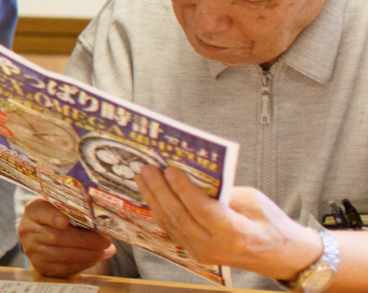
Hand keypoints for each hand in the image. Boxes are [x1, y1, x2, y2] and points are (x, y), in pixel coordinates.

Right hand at [18, 197, 114, 276]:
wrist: (42, 232)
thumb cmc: (57, 216)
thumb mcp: (60, 206)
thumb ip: (75, 210)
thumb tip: (101, 223)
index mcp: (33, 211)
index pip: (42, 212)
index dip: (53, 217)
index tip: (65, 221)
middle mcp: (27, 230)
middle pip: (57, 237)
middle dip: (86, 241)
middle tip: (106, 241)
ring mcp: (32, 250)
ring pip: (62, 255)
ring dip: (88, 255)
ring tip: (105, 251)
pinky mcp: (39, 266)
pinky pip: (63, 269)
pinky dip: (82, 265)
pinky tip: (94, 259)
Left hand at [138, 167, 321, 280]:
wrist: (280, 255)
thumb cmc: (271, 223)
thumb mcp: (253, 202)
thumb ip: (223, 192)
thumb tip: (193, 174)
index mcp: (235, 233)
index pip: (201, 210)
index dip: (183, 188)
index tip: (170, 168)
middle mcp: (214, 247)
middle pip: (179, 216)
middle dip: (160, 190)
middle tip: (147, 168)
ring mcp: (202, 253)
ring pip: (170, 224)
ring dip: (153, 198)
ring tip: (142, 177)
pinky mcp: (195, 253)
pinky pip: (172, 230)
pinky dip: (159, 210)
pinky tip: (150, 194)